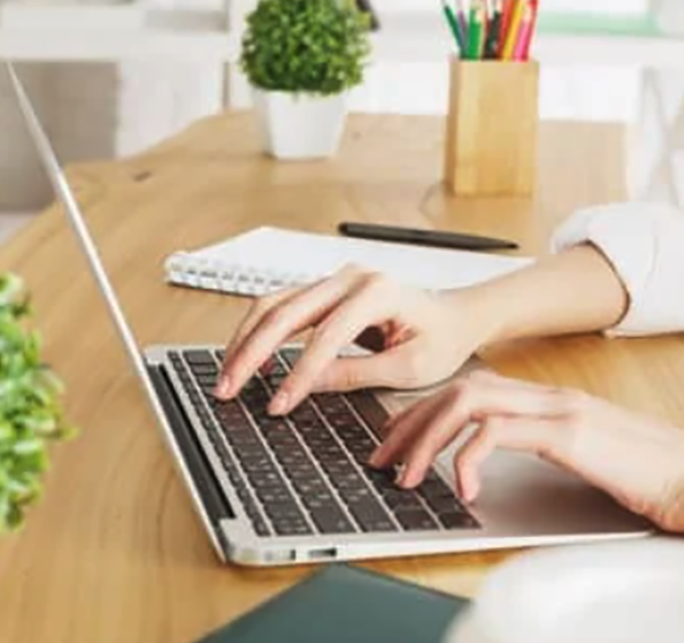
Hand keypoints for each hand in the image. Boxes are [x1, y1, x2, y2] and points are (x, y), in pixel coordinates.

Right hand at [216, 267, 487, 415]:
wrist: (455, 316)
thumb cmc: (442, 340)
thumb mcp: (409, 368)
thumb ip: (357, 374)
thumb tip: (309, 385)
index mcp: (377, 292)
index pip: (325, 336)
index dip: (298, 373)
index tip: (279, 405)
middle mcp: (350, 278)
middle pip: (285, 310)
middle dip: (251, 352)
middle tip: (227, 388)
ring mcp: (335, 280)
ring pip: (274, 304)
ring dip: (246, 340)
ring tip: (228, 377)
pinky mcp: (326, 291)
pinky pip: (282, 307)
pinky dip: (260, 333)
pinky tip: (251, 363)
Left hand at [369, 371, 683, 532]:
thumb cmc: (653, 477)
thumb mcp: (586, 461)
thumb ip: (545, 454)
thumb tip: (497, 473)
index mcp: (548, 400)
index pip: (469, 389)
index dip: (423, 412)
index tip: (394, 441)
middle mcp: (547, 396)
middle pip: (456, 388)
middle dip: (408, 422)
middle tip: (380, 458)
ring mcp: (557, 409)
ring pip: (466, 401)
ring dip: (425, 437)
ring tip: (404, 476)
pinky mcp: (569, 432)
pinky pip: (497, 432)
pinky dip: (467, 458)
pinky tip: (463, 489)